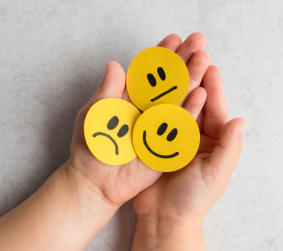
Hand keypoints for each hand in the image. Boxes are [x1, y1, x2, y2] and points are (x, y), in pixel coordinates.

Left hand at [65, 33, 210, 218]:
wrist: (94, 179)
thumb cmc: (90, 145)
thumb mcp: (95, 112)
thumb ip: (107, 89)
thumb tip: (115, 64)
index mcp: (130, 100)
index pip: (149, 73)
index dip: (161, 56)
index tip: (174, 39)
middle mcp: (147, 111)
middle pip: (168, 83)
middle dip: (183, 61)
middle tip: (198, 41)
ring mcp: (157, 126)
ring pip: (177, 100)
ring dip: (191, 79)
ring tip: (204, 59)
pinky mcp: (164, 144)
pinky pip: (179, 126)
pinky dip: (190, 110)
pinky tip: (201, 93)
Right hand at [131, 36, 245, 249]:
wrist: (164, 217)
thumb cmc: (193, 200)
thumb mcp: (216, 176)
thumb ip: (229, 149)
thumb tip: (240, 121)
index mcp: (212, 141)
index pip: (214, 110)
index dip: (213, 87)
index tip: (209, 65)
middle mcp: (193, 134)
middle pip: (194, 101)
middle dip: (194, 76)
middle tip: (192, 52)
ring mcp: (172, 135)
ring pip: (174, 104)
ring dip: (172, 83)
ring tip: (171, 61)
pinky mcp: (153, 139)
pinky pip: (155, 116)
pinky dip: (153, 100)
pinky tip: (150, 85)